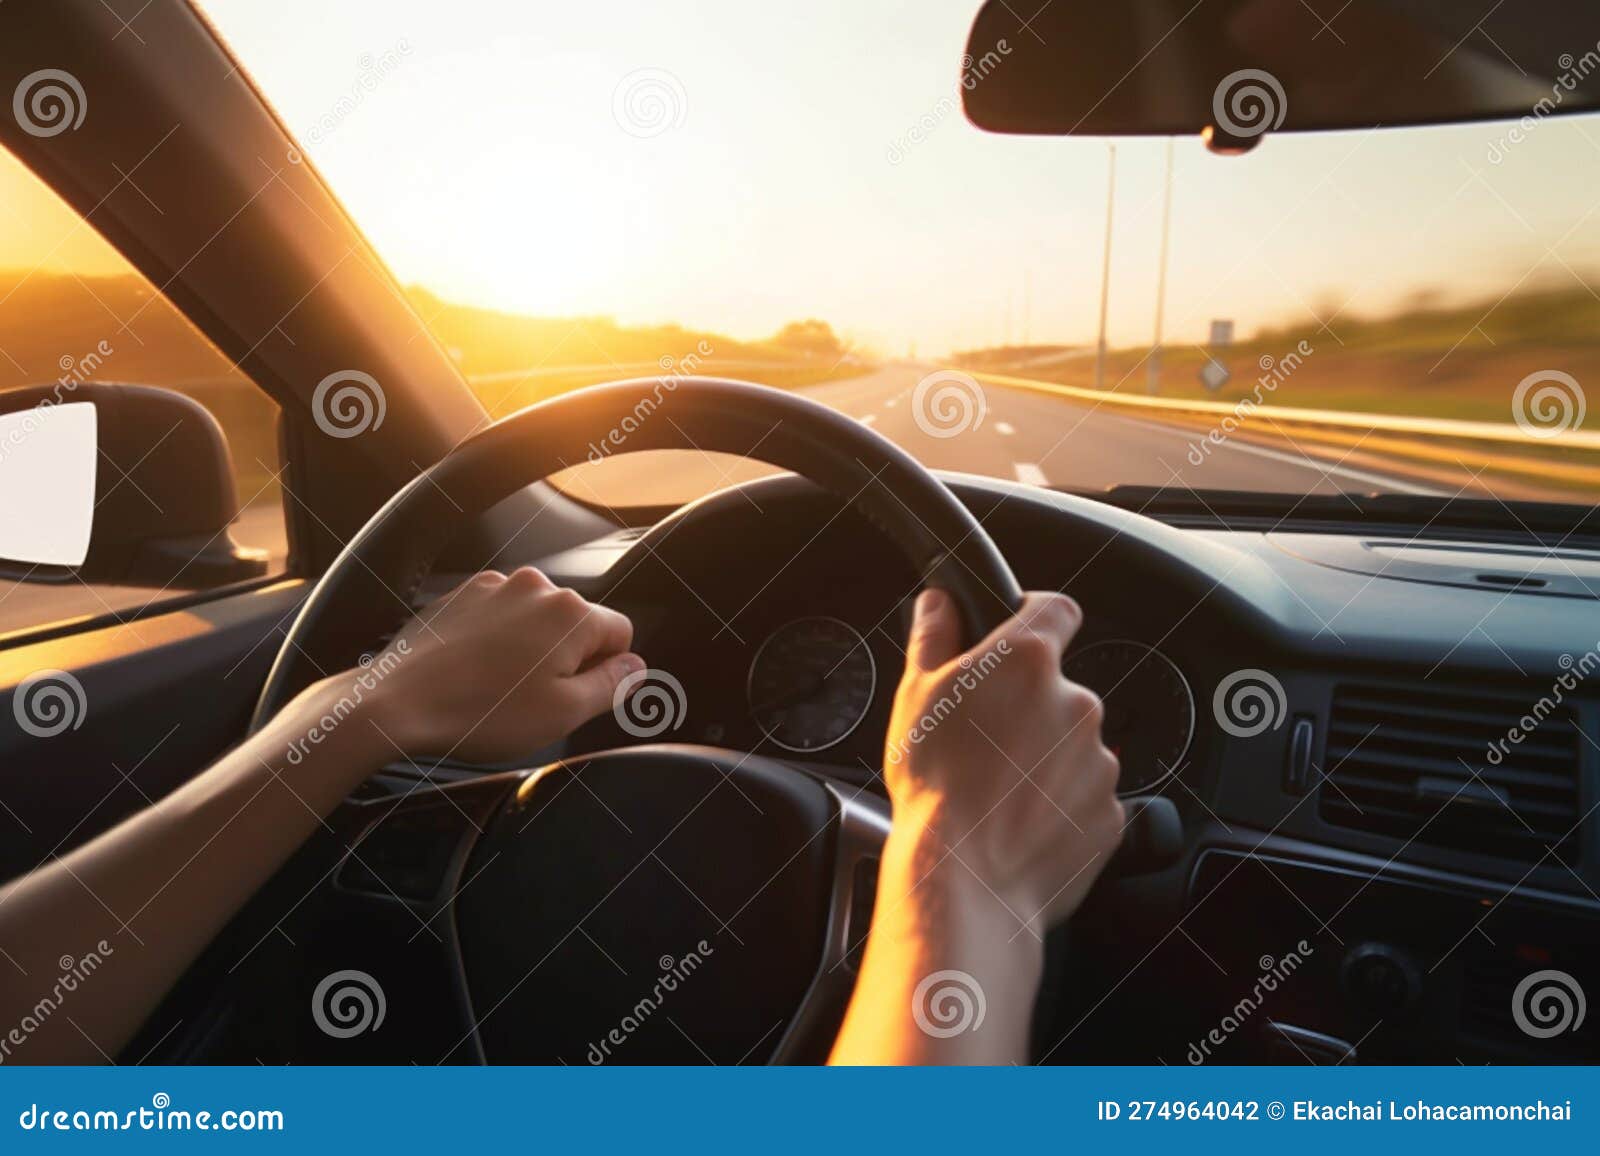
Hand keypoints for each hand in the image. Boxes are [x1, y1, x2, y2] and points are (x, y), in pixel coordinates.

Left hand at [371, 567, 641, 761]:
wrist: (397, 702)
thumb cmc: (480, 712)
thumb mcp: (563, 713)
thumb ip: (612, 685)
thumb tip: (635, 667)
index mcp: (570, 613)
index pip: (620, 633)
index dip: (607, 669)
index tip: (579, 695)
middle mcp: (537, 587)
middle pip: (578, 623)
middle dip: (567, 658)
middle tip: (535, 699)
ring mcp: (496, 587)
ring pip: (538, 619)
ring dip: (531, 649)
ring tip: (500, 688)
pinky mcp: (463, 594)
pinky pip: (501, 615)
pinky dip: (498, 640)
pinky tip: (477, 673)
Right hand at [883, 588, 1123, 931]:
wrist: (965, 880)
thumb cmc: (934, 787)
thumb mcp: (915, 697)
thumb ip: (934, 637)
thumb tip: (940, 603)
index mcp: (1027, 662)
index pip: (1055, 609)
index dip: (1035, 619)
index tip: (1016, 638)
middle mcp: (1077, 702)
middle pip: (1058, 689)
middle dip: (1028, 710)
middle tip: (984, 742)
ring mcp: (1099, 760)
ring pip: (1072, 747)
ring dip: (1044, 761)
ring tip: (996, 792)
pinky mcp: (1110, 813)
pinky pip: (1085, 798)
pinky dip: (1059, 806)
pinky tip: (1018, 824)